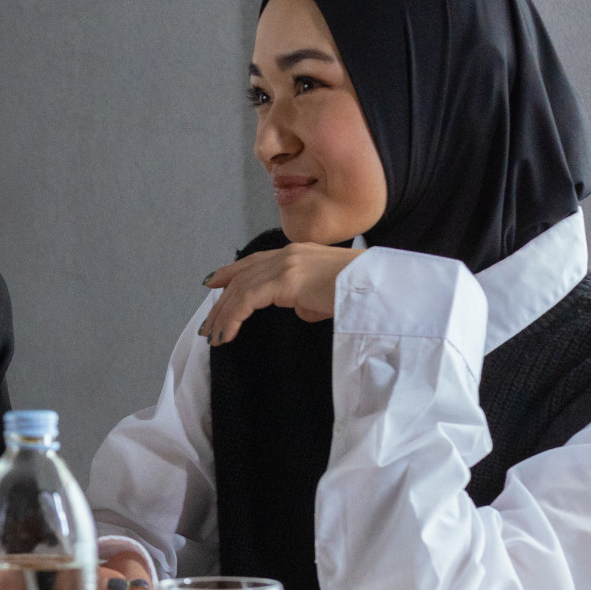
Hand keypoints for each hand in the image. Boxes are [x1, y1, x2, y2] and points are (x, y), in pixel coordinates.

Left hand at [198, 242, 365, 345]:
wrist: (381, 286)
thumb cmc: (364, 292)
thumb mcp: (331, 293)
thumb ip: (311, 298)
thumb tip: (299, 309)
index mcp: (298, 254)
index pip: (256, 261)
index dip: (232, 272)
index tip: (214, 283)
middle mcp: (288, 254)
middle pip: (243, 275)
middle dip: (222, 300)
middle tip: (209, 323)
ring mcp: (286, 265)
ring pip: (241, 288)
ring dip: (223, 314)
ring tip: (213, 335)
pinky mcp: (285, 281)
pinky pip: (247, 299)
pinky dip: (232, 317)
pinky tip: (227, 333)